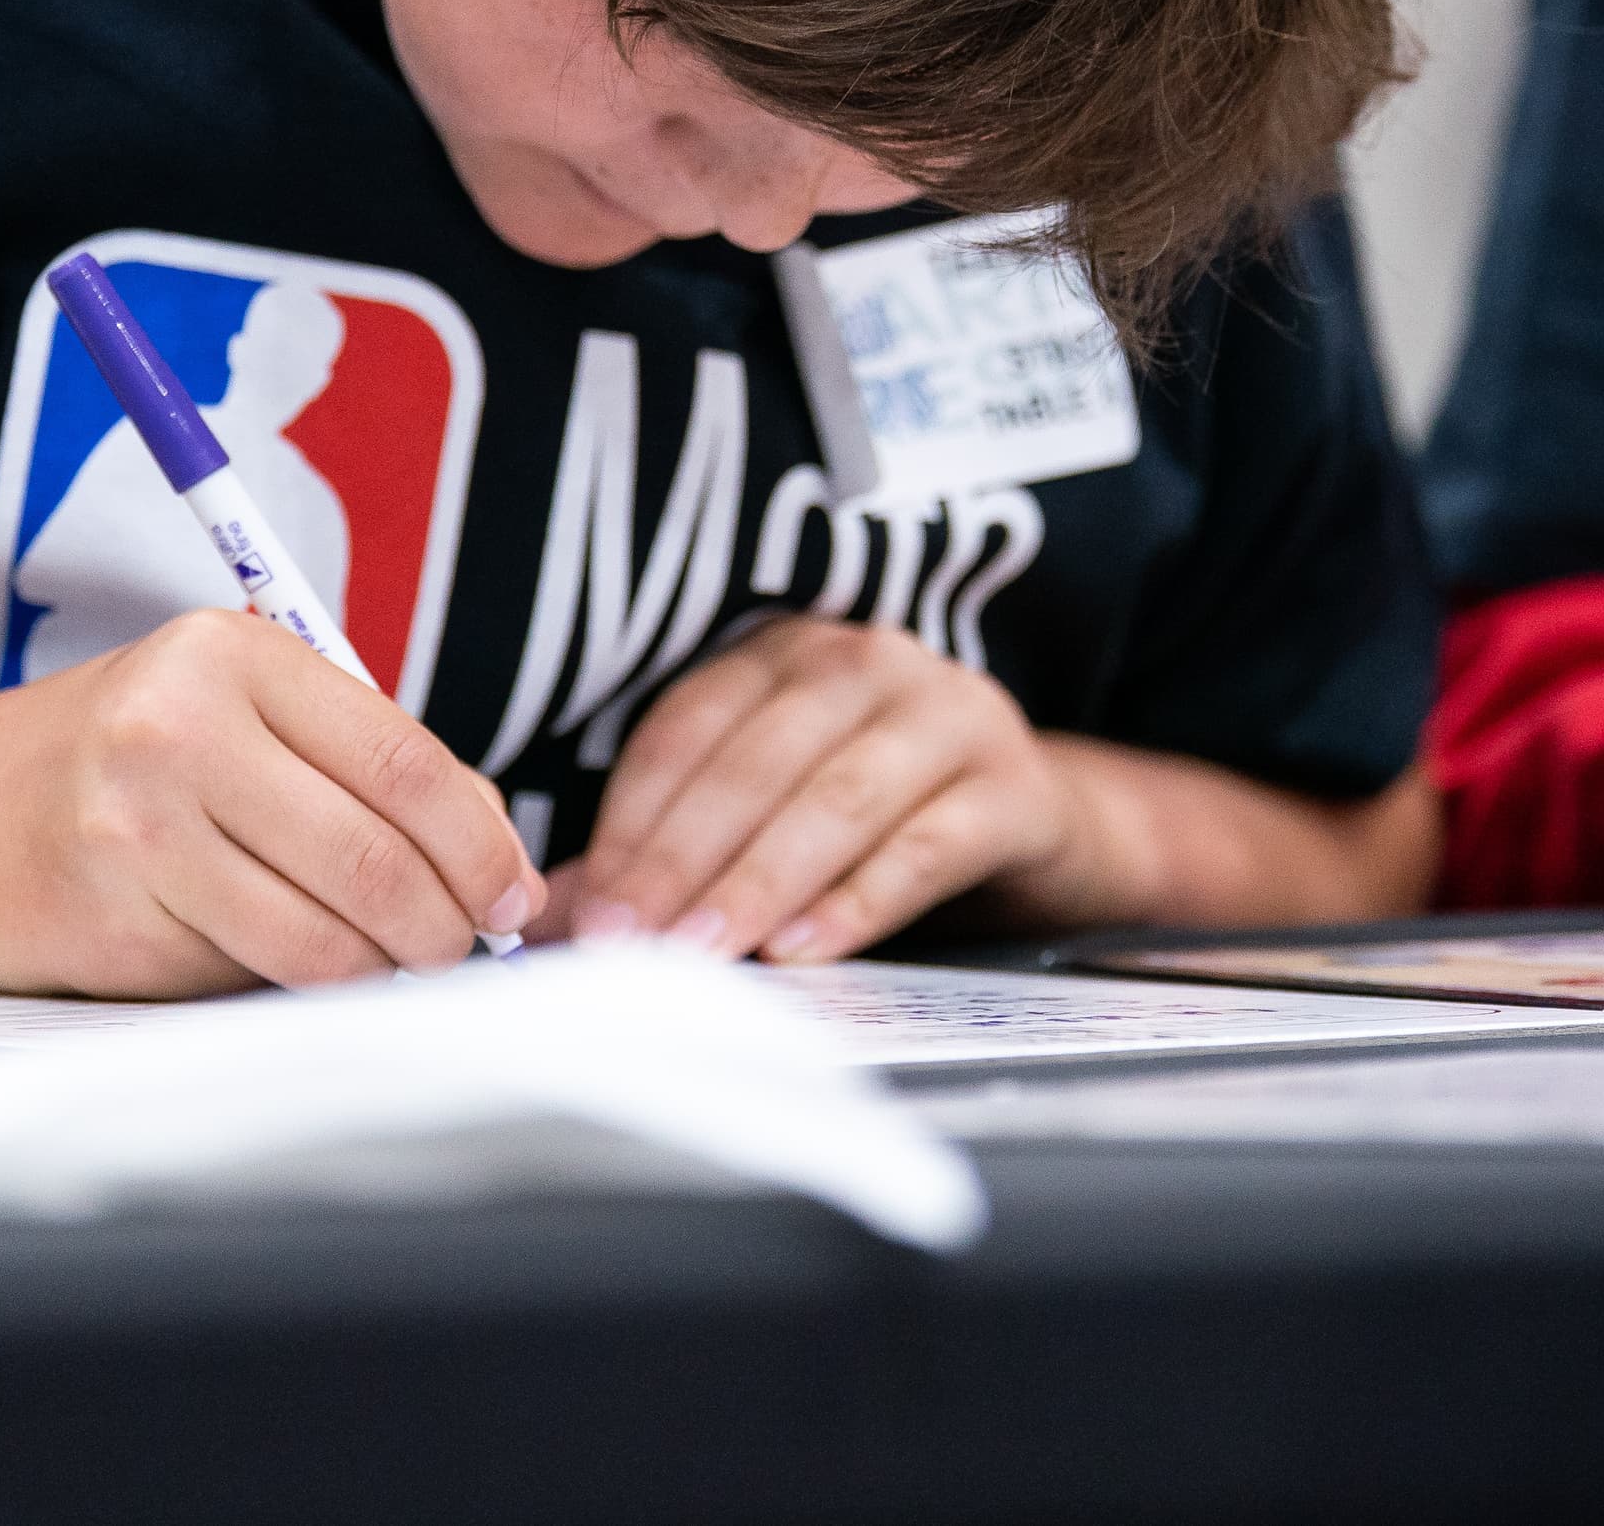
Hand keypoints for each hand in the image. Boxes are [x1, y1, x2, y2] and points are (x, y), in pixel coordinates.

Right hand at [0, 607, 540, 996]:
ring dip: (382, 968)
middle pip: (376, 855)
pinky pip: (252, 973)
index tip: (515, 895)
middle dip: (447, 922)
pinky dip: (300, 986)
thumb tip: (500, 862)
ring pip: (324, 934)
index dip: (483, 845)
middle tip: (464, 947)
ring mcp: (140, 821)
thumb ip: (364, 767)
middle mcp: (183, 723)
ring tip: (391, 964)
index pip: (406, 761)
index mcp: (235, 653)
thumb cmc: (122, 765)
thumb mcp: (239, 716)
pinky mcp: (113, 911)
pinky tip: (300, 968)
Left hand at [572, 614, 1080, 964]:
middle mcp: (868, 663)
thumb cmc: (885, 815)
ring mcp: (949, 715)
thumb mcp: (775, 814)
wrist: (1041, 822)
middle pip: (755, 763)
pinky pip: (927, 844)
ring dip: (760, 883)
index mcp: (789, 654)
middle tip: (636, 942)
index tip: (594, 910)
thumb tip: (562, 917)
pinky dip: (861, 900)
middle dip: (683, 860)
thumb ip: (672, 853)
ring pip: (837, 799)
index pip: (688, 729)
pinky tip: (808, 947)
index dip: (632, 823)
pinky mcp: (1013, 785)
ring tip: (707, 950)